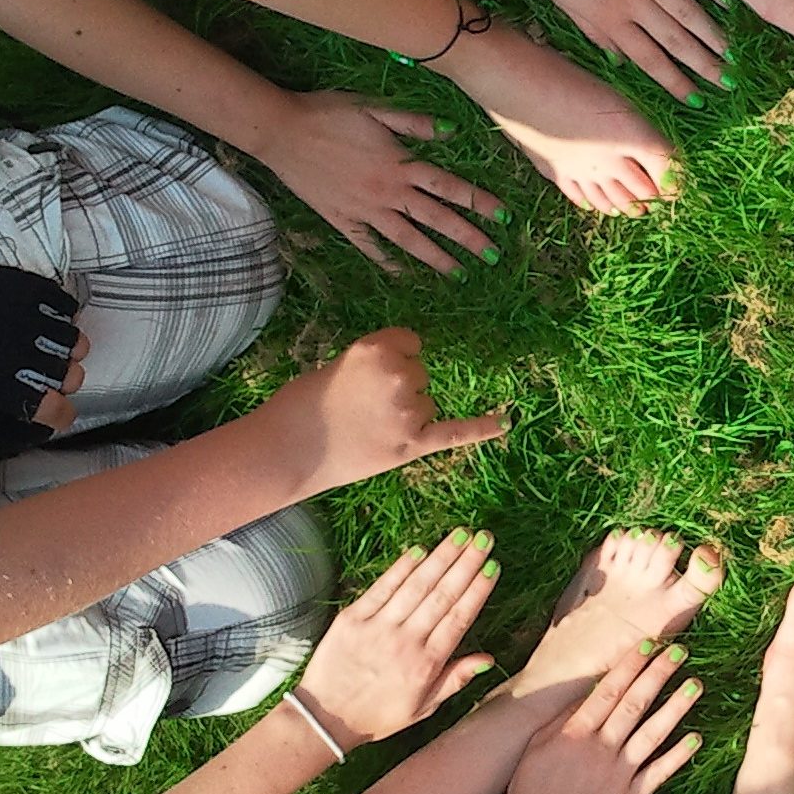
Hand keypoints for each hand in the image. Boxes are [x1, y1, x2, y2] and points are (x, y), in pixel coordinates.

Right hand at [255, 90, 504, 276]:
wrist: (282, 131)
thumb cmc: (329, 113)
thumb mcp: (376, 110)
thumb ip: (414, 124)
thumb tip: (452, 132)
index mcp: (400, 164)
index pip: (450, 188)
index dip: (479, 203)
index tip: (504, 218)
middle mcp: (388, 192)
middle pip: (436, 219)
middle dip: (467, 239)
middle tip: (491, 256)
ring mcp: (365, 210)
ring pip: (407, 239)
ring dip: (435, 258)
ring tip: (458, 273)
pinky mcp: (341, 220)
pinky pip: (368, 245)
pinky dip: (385, 261)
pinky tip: (402, 273)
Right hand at [258, 327, 508, 491]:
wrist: (286, 450)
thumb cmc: (303, 405)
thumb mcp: (340, 365)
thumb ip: (379, 365)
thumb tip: (410, 373)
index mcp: (378, 346)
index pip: (411, 343)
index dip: (393, 360)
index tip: (370, 375)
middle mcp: (399, 373)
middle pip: (421, 375)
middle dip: (398, 389)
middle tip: (360, 407)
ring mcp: (408, 410)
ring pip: (427, 404)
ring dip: (407, 415)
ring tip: (367, 427)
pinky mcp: (412, 444)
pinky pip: (457, 432)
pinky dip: (483, 428)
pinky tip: (507, 421)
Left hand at [292, 527, 501, 747]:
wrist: (324, 719)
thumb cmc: (377, 716)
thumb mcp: (423, 708)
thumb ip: (456, 680)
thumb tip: (488, 658)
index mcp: (426, 664)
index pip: (459, 618)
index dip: (477, 589)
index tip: (492, 565)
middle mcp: (406, 642)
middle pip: (442, 595)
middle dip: (465, 563)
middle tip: (484, 538)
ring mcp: (378, 628)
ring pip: (416, 585)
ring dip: (440, 557)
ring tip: (460, 534)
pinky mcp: (353, 619)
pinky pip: (382, 588)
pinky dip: (402, 567)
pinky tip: (419, 550)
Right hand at [503, 640, 702, 793]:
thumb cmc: (529, 790)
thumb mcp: (536, 747)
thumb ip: (563, 719)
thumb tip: (588, 692)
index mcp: (575, 733)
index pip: (608, 690)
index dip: (630, 665)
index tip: (648, 644)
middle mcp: (600, 749)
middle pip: (634, 704)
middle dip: (658, 675)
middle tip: (679, 651)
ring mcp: (619, 775)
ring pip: (653, 733)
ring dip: (676, 707)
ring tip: (695, 684)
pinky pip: (659, 773)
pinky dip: (678, 755)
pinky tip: (696, 737)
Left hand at [521, 0, 733, 104]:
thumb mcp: (564, 4)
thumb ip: (595, 33)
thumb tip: (619, 62)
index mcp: (609, 18)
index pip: (648, 60)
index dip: (674, 82)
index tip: (696, 100)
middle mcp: (633, 0)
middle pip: (675, 40)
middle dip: (703, 66)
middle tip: (728, 83)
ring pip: (686, 9)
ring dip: (711, 34)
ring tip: (732, 53)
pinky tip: (727, 1)